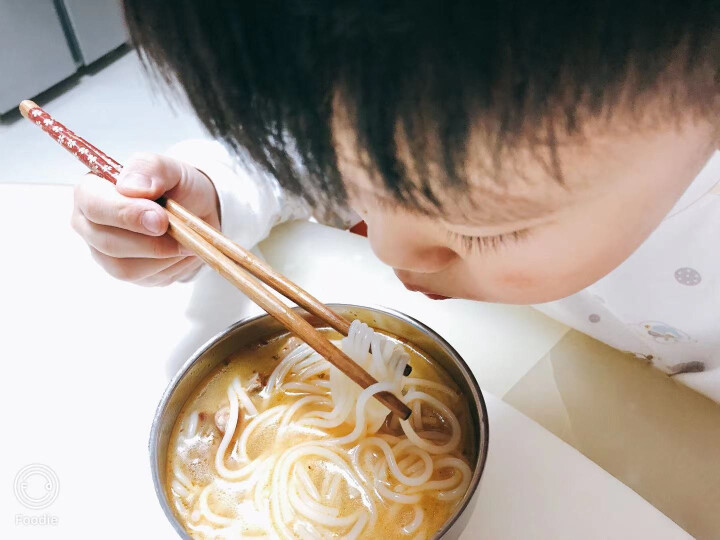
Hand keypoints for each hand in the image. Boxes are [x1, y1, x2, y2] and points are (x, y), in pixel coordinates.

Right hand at [71, 152, 219, 285]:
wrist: (196, 211)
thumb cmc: (176, 186)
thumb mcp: (171, 168)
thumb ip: (150, 169)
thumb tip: (130, 187)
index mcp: (91, 190)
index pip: (93, 204)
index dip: (125, 213)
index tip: (160, 218)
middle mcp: (88, 223)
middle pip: (106, 242)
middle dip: (149, 242)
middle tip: (182, 234)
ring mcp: (102, 252)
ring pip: (124, 267)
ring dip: (163, 255)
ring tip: (186, 239)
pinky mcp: (123, 272)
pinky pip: (142, 278)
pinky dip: (167, 266)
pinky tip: (180, 251)